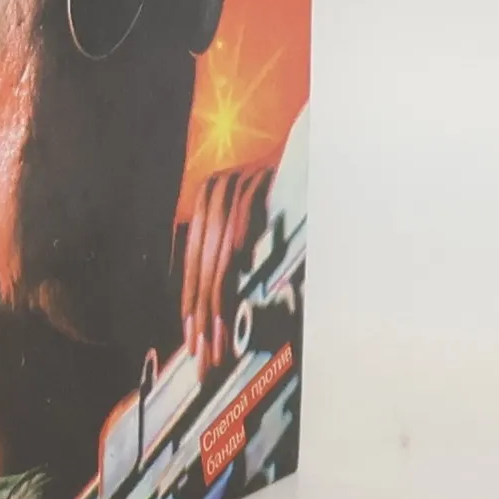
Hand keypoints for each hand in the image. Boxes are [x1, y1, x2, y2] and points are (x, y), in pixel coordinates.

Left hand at [177, 163, 274, 371]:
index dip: (192, 304)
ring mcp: (232, 185)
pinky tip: (241, 274)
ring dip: (218, 297)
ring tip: (220, 331)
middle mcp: (212, 193)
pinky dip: (240, 245)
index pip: (193, 264)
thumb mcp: (247, 220)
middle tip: (205, 350)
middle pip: (201, 263)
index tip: (194, 340)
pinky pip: (242, 218)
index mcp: (205, 204)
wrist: (306, 148)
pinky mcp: (255, 179)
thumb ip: (229, 250)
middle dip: (202, 313)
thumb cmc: (282, 194)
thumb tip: (217, 303)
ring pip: (218, 251)